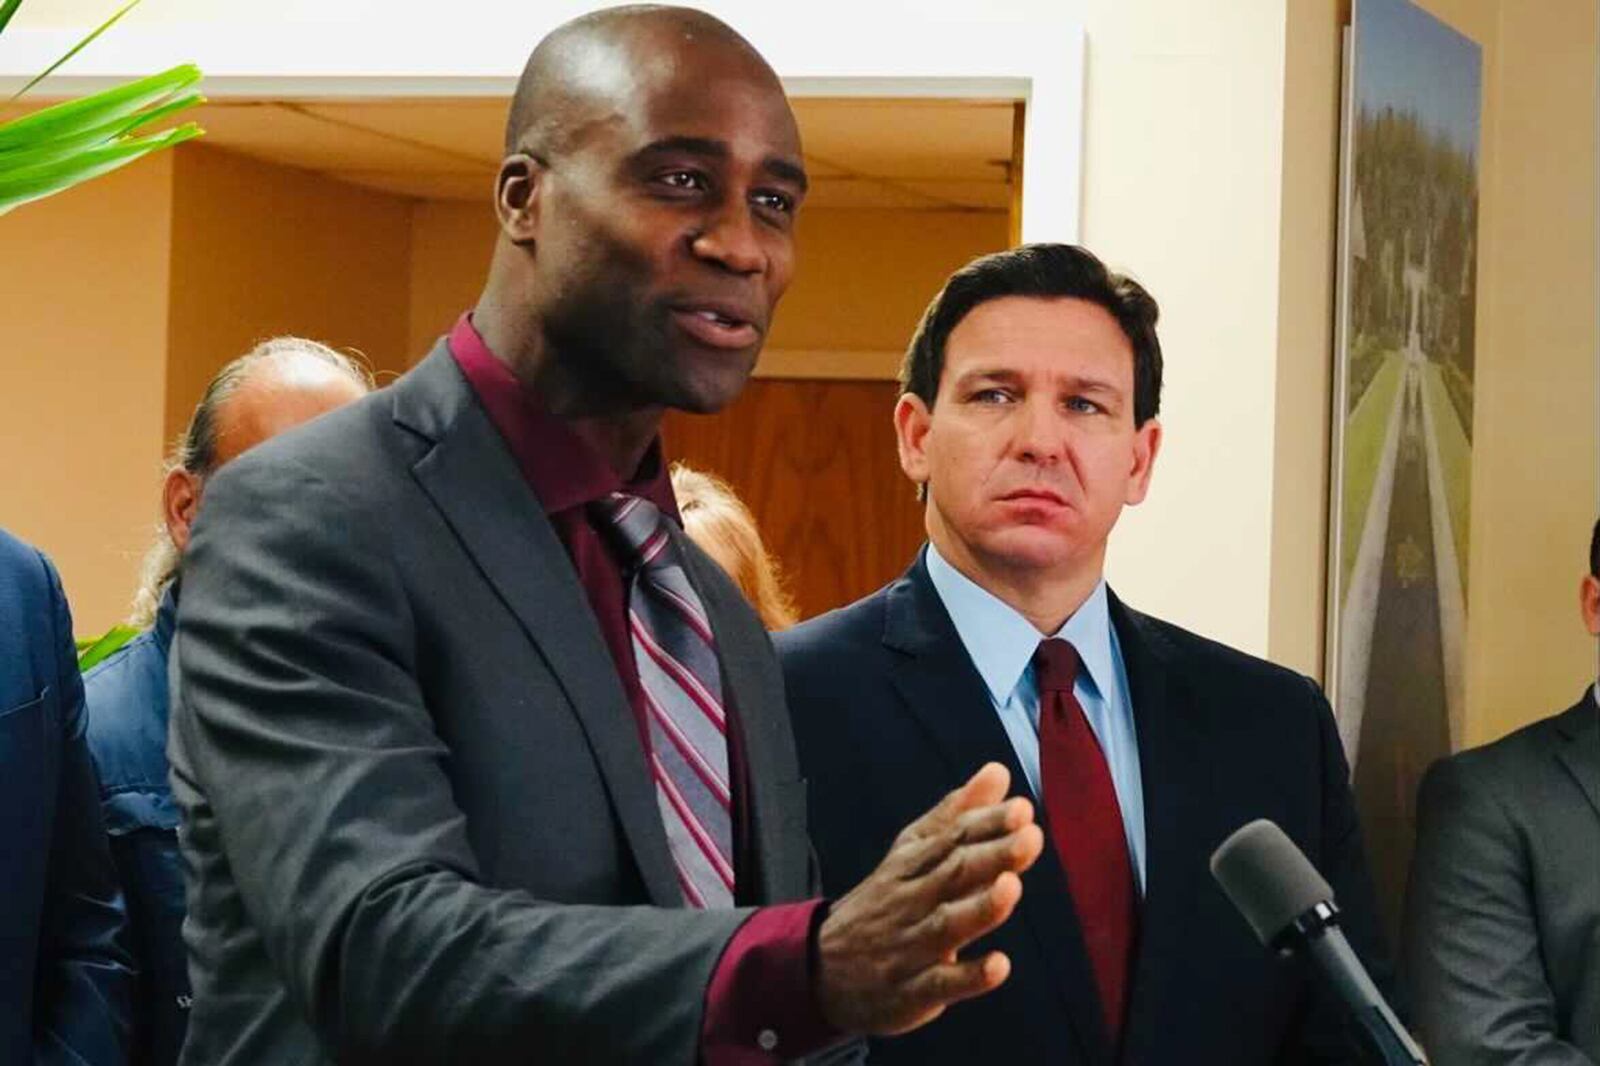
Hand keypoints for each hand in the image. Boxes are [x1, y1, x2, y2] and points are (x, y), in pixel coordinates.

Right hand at [814, 762, 1042, 1035]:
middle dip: (992, 855)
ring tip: (1012, 886)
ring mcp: (911, 946)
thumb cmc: (883, 904)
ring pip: (947, 925)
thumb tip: (997, 773)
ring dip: (980, 907)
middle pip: (953, 874)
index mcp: (912, 865)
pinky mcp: (912, 991)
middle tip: (1030, 837)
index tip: (1021, 810)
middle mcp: (912, 901)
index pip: (951, 838)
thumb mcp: (911, 853)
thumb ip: (956, 815)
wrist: (822, 967)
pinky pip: (941, 984)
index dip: (987, 824)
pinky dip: (968, 976)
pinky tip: (997, 966)